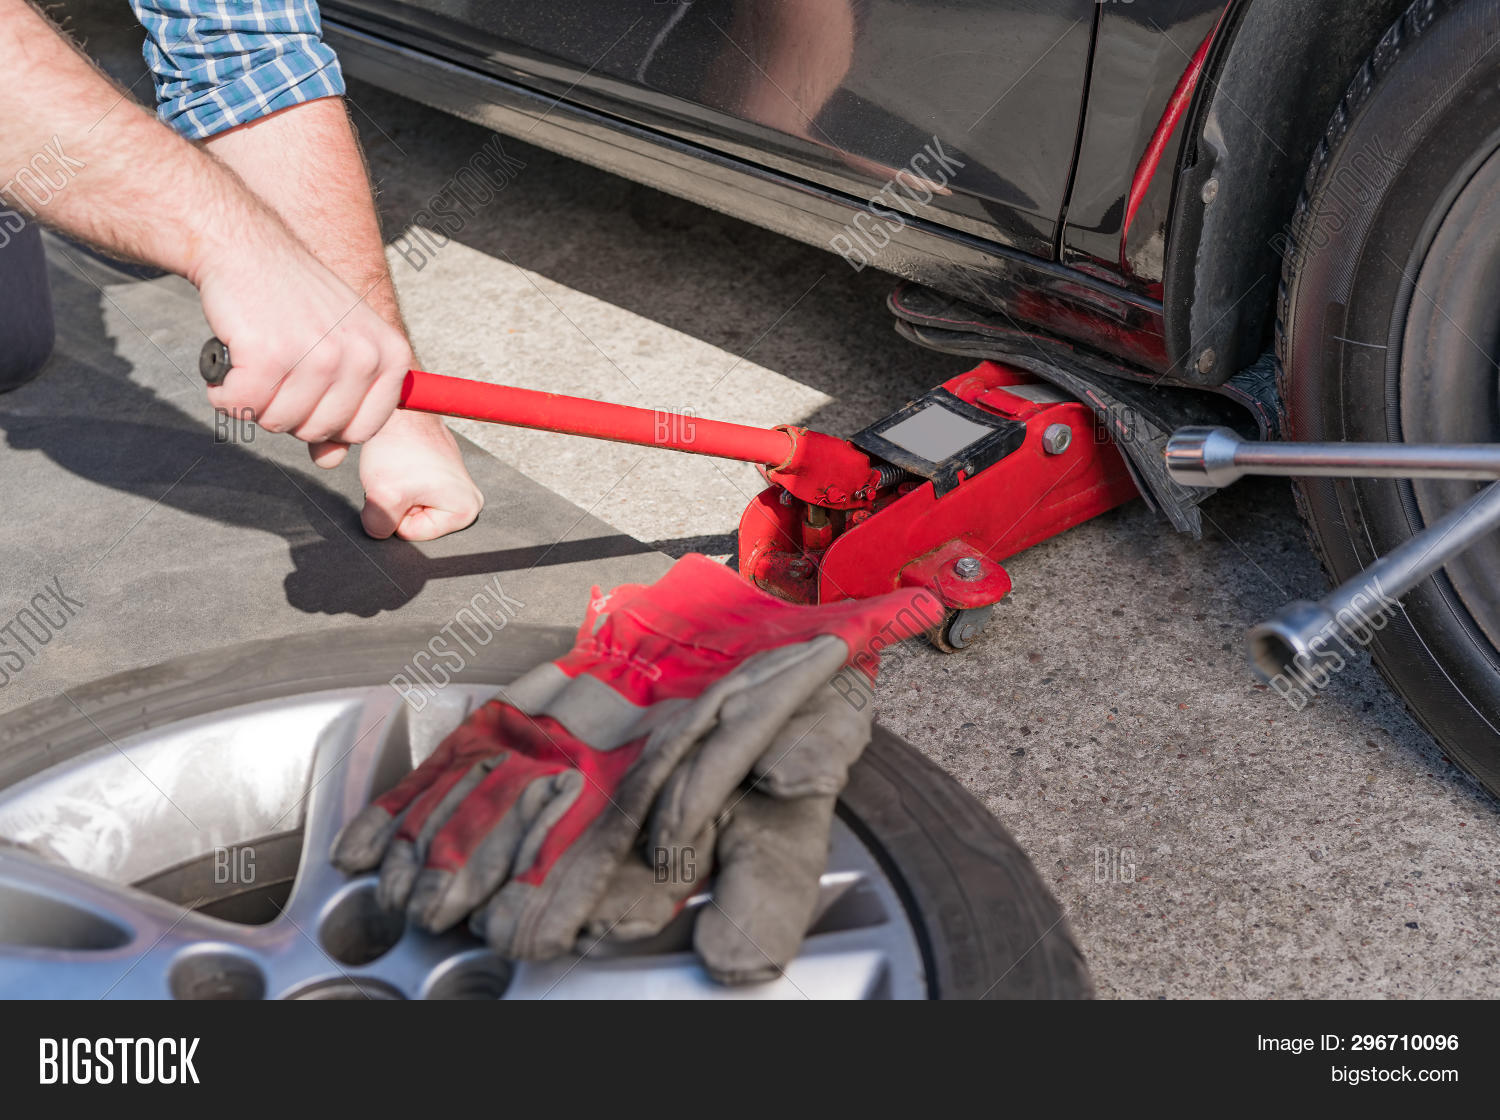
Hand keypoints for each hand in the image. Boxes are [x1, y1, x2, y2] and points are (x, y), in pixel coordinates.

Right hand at [194, 229, 411, 450]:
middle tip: (277, 368)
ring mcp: (319, 355)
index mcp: (390, 355)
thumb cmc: (294, 301)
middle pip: (318, 431)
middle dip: (287, 410)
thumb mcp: (339, 347)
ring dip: (254, 399)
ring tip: (257, 358)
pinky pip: (242, 407)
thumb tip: (331, 459)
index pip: (364, 430)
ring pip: (278, 423)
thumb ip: (343, 405)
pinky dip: (225, 391)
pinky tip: (231, 359)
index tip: (311, 391)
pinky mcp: (270, 355)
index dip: (330, 422)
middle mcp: (361, 356)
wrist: (246, 247)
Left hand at [357, 409, 482, 539]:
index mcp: (466, 510)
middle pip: (416, 523)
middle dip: (399, 505)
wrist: (401, 410)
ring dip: (398, 492)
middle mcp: (469, 500)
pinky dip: (400, 481)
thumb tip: (377, 531)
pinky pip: (413, 491)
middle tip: (396, 480)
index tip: (399, 487)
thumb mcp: (383, 495)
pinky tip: (400, 464)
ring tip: (398, 471)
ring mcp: (456, 487)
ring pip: (411, 507)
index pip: (415, 533)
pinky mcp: (442, 475)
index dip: (397, 514)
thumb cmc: (400, 446)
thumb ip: (378, 525)